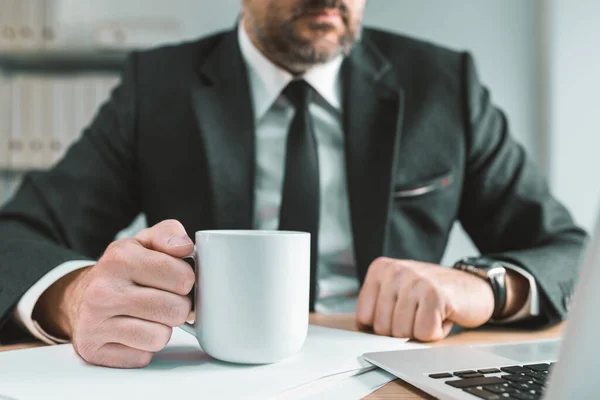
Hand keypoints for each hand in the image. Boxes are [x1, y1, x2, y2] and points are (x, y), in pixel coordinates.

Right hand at [33, 220, 194, 367]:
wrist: (82, 296)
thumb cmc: (124, 269)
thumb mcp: (145, 241)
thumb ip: (169, 234)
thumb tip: (186, 246)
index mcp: (120, 259)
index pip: (183, 277)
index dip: (187, 280)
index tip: (177, 279)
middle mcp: (102, 291)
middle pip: (176, 310)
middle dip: (178, 306)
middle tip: (164, 299)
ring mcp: (95, 322)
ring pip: (161, 337)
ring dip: (163, 328)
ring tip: (149, 315)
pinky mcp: (93, 350)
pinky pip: (143, 356)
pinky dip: (144, 347)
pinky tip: (133, 331)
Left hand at [355, 258, 494, 341]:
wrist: (474, 287)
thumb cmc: (432, 295)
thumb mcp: (398, 293)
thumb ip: (377, 307)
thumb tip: (360, 330)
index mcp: (381, 269)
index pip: (363, 316)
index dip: (383, 326)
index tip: (400, 314)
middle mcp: (395, 270)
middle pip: (382, 327)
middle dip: (403, 330)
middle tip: (419, 313)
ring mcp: (415, 281)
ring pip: (402, 332)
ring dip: (420, 331)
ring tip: (431, 313)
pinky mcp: (435, 295)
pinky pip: (424, 333)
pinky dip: (436, 332)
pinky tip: (442, 316)